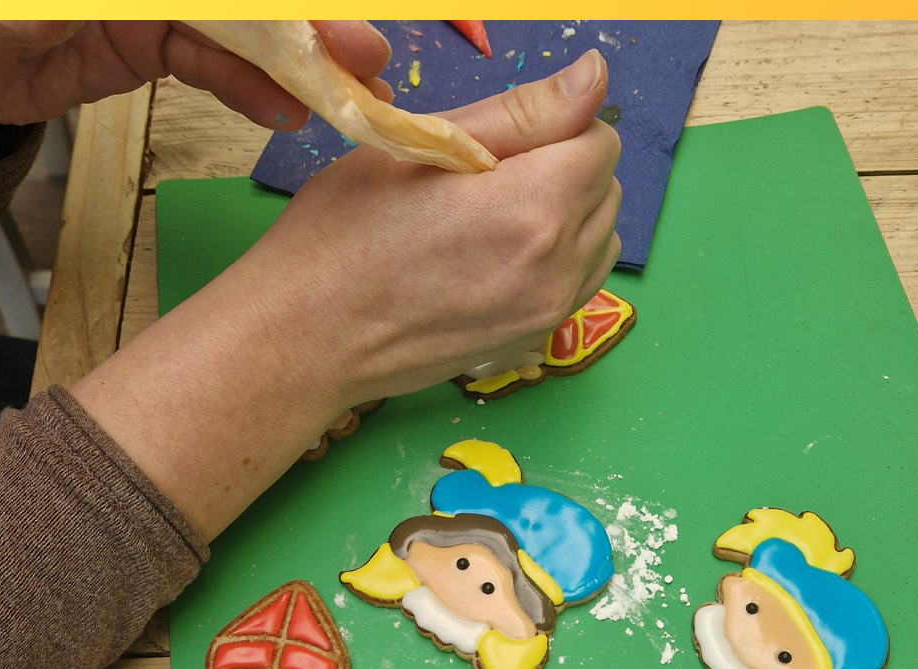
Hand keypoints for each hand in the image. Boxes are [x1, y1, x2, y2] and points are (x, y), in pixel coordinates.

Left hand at [0, 19, 392, 133]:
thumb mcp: (65, 6)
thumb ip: (154, 11)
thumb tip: (246, 10)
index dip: (292, 4)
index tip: (341, 19)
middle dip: (308, 24)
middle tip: (365, 56)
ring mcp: (144, 3)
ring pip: (234, 29)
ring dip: (290, 64)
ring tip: (344, 94)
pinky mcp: (135, 46)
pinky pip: (202, 64)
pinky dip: (244, 88)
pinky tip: (283, 109)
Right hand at [71, 50, 620, 540]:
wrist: (311, 335)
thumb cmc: (346, 232)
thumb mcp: (423, 146)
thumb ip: (523, 113)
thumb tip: (596, 77)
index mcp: (535, 205)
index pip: (600, 142)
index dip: (555, 129)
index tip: (503, 144)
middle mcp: (558, 266)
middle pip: (606, 192)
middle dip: (565, 172)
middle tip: (491, 181)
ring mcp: (548, 313)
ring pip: (600, 242)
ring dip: (569, 219)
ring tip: (499, 221)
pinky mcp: (532, 342)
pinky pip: (578, 287)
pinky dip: (558, 264)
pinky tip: (501, 261)